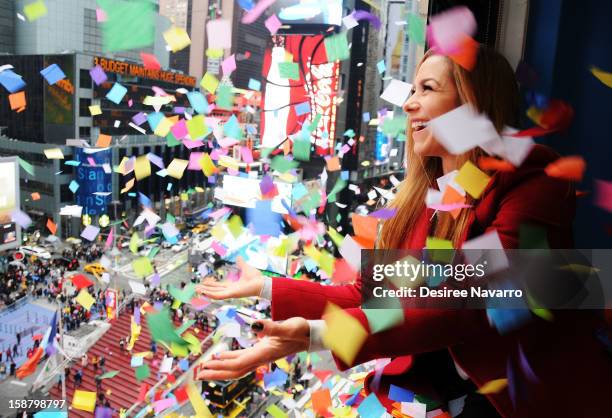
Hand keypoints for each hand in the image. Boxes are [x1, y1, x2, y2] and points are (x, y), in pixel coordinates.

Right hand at [195, 256, 263, 299]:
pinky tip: (204, 293)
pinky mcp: (232, 294)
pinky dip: (211, 294)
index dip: (211, 285)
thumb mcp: (245, 268)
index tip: (204, 282)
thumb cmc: (256, 278)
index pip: (219, 286)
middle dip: (205, 289)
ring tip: (197, 290)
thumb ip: (241, 263)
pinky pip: (219, 296)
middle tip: (196, 288)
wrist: (262, 283)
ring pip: (215, 293)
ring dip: (206, 292)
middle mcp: (230, 290)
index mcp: (232, 285)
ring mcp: (230, 293)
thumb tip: (239, 257)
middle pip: (215, 290)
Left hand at [195, 317, 309, 379]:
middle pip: (235, 370)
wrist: (311, 336)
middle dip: (216, 373)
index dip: (221, 366)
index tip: (206, 366)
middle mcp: (261, 357)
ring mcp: (261, 355)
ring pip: (237, 366)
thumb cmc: (301, 330)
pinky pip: (242, 359)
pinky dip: (230, 360)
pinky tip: (222, 357)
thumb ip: (272, 327)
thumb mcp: (288, 326)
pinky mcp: (262, 351)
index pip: (239, 363)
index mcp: (264, 353)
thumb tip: (254, 324)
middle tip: (198, 374)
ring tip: (205, 367)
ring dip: (220, 368)